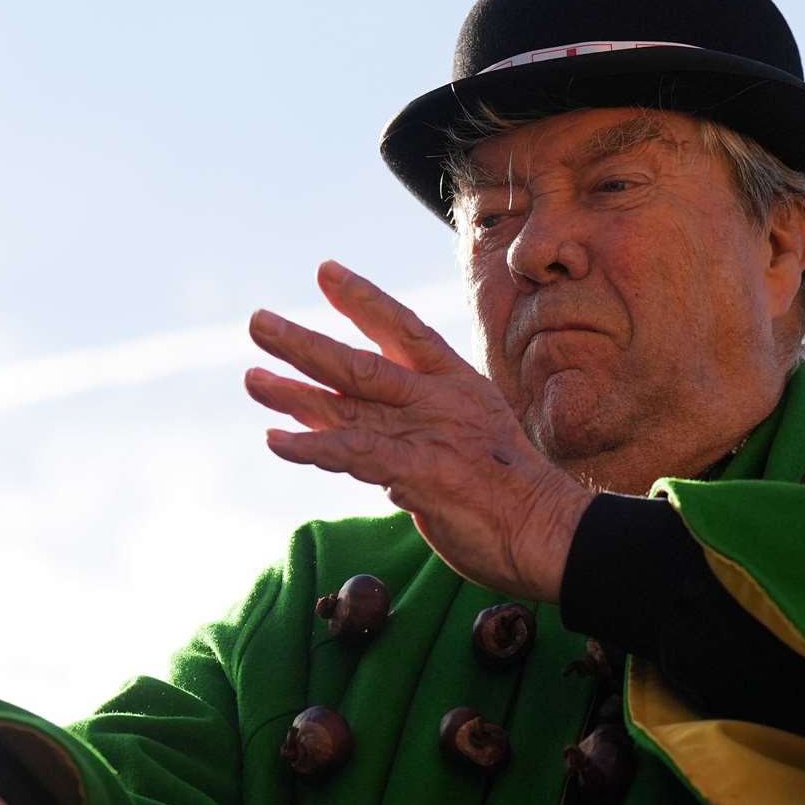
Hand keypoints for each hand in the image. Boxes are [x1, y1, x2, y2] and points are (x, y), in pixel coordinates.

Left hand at [245, 260, 593, 601]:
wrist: (552, 533)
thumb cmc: (513, 496)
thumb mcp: (471, 442)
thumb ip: (419, 435)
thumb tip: (371, 451)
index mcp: (457, 384)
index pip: (404, 329)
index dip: (363, 299)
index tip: (325, 271)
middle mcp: (438, 400)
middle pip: (358, 363)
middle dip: (304, 342)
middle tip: (258, 322)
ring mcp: (428, 434)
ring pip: (347, 405)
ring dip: (293, 393)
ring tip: (252, 380)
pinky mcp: (419, 472)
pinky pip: (353, 455)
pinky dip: (311, 448)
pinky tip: (277, 442)